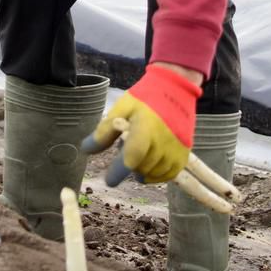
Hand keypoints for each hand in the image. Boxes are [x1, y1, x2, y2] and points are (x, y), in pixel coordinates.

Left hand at [81, 65, 200, 184]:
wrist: (176, 89)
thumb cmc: (146, 97)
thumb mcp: (122, 107)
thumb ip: (105, 130)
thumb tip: (86, 150)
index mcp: (145, 128)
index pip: (132, 157)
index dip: (119, 171)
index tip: (109, 180)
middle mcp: (163, 143)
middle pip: (139, 168)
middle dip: (128, 163)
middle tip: (127, 145)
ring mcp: (175, 151)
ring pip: (152, 174)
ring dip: (140, 169)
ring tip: (139, 152)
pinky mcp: (183, 155)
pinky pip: (167, 176)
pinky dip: (155, 175)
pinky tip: (148, 166)